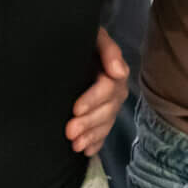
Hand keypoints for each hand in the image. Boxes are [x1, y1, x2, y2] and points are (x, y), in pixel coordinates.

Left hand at [65, 28, 130, 155]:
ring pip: (106, 124)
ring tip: (75, 145)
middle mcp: (115, 90)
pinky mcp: (102, 116)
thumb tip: (118, 71)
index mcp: (113, 71)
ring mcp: (109, 105)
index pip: (108, 88)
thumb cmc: (80, 40)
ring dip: (92, 136)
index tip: (75, 109)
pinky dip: (95, 143)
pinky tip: (86, 151)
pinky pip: (103, 133)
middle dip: (89, 123)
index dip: (93, 100)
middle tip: (70, 132)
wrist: (70, 47)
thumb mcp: (94, 36)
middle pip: (107, 110)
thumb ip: (107, 49)